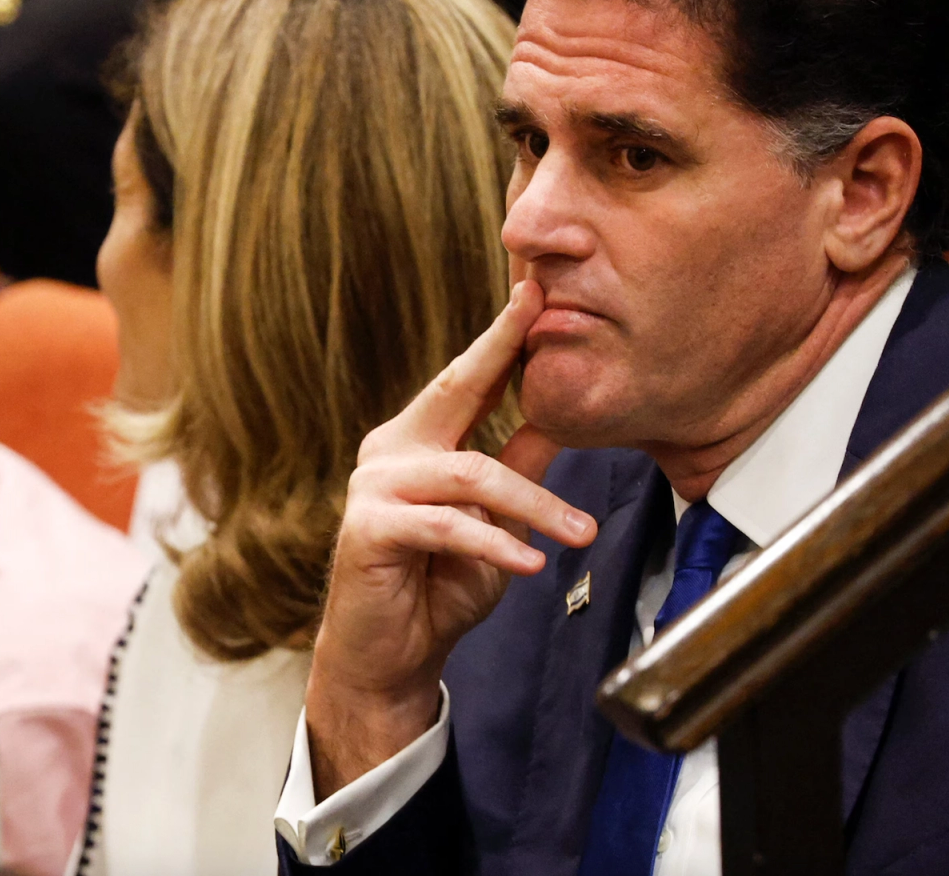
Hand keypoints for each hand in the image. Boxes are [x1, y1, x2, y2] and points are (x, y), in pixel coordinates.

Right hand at [304, 280, 595, 796]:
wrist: (390, 658)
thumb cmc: (439, 586)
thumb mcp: (496, 519)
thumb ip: (519, 466)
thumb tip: (565, 416)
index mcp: (418, 439)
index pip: (467, 379)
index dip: (501, 335)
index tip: (534, 289)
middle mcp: (390, 450)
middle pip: (459, 392)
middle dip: (501, 348)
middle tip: (542, 313)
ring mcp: (374, 487)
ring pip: (472, 475)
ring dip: (535, 505)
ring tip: (579, 532)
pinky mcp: (369, 530)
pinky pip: (449, 526)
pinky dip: (495, 544)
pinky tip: (530, 561)